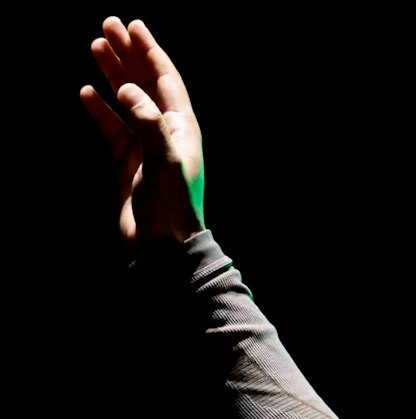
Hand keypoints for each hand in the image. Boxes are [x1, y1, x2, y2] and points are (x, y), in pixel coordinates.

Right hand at [78, 17, 204, 250]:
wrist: (162, 247)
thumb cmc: (170, 207)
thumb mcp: (163, 162)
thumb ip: (148, 122)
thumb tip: (127, 89)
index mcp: (182, 128)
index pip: (165, 80)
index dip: (150, 52)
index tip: (133, 26)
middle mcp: (165, 132)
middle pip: (145, 83)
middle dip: (128, 54)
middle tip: (108, 25)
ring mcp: (145, 146)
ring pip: (126, 101)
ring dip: (112, 74)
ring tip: (95, 45)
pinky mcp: (127, 163)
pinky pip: (112, 128)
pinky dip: (99, 109)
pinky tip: (86, 92)